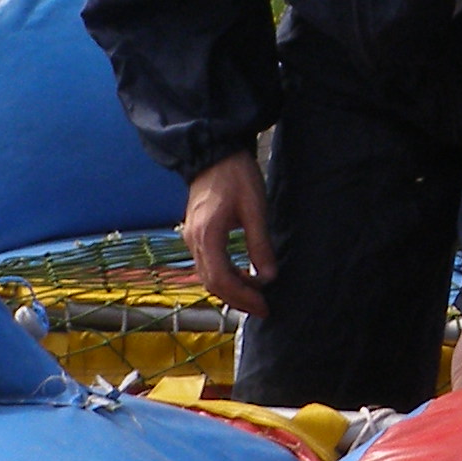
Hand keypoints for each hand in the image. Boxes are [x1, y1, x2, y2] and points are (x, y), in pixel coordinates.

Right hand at [182, 151, 274, 317]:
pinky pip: (206, 264)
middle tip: (263, 308)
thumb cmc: (236, 176)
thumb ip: (260, 243)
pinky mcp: (195, 233)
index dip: (243, 297)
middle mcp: (194, 241)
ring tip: (256, 296)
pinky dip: (224, 276)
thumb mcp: (255, 207)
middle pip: (212, 283)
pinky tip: (243, 276)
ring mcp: (191, 237)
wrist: (213, 152)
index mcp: (207, 236)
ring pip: (207, 276)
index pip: (221, 280)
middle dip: (237, 299)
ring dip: (231, 289)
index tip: (264, 306)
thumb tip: (269, 276)